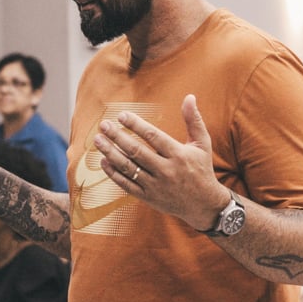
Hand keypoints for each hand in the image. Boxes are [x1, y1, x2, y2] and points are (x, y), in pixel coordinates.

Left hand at [93, 94, 226, 228]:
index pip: (153, 136)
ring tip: (98, 140)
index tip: (121, 115)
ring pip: (128, 168)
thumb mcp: (202, 144)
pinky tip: (103, 161)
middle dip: (117, 137)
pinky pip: (126, 184)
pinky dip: (113, 173)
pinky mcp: (148, 197)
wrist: (204, 205)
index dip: (135, 125)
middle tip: (103, 125)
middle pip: (136, 151)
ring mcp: (155, 185)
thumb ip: (193, 120)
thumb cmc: (202, 169)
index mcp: (178, 155)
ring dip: (110, 153)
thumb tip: (189, 96)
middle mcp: (166, 170)